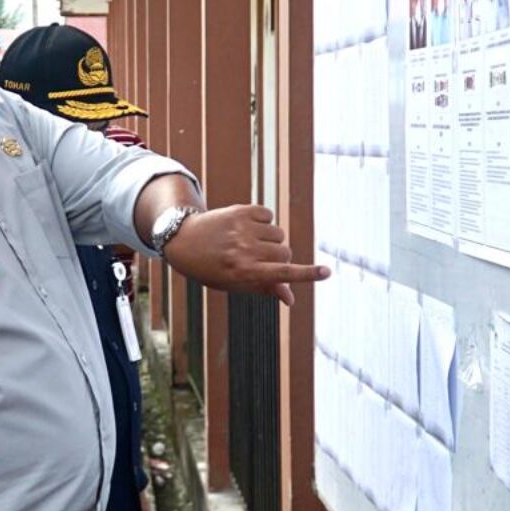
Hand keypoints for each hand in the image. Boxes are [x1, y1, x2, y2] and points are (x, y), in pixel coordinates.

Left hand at [162, 205, 329, 305]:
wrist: (183, 241)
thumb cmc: (211, 269)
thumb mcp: (234, 284)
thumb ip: (265, 288)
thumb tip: (291, 299)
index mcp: (244, 273)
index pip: (282, 274)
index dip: (306, 274)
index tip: (327, 272)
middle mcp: (244, 251)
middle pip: (285, 252)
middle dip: (279, 256)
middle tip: (258, 258)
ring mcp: (242, 229)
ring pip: (279, 234)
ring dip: (271, 239)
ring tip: (249, 243)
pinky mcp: (240, 210)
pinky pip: (269, 215)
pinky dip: (264, 222)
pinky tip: (246, 228)